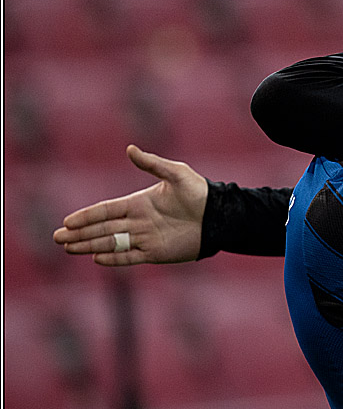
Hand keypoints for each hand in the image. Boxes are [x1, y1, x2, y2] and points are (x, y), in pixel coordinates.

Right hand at [53, 145, 206, 265]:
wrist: (219, 216)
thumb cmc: (199, 193)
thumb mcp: (177, 174)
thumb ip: (153, 164)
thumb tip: (130, 149)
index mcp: (139, 202)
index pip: (106, 210)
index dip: (86, 216)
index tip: (67, 221)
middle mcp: (138, 221)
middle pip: (103, 229)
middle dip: (79, 233)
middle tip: (58, 238)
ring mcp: (145, 238)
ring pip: (111, 243)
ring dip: (90, 246)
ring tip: (69, 249)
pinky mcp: (156, 253)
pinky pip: (130, 257)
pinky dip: (114, 259)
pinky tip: (96, 259)